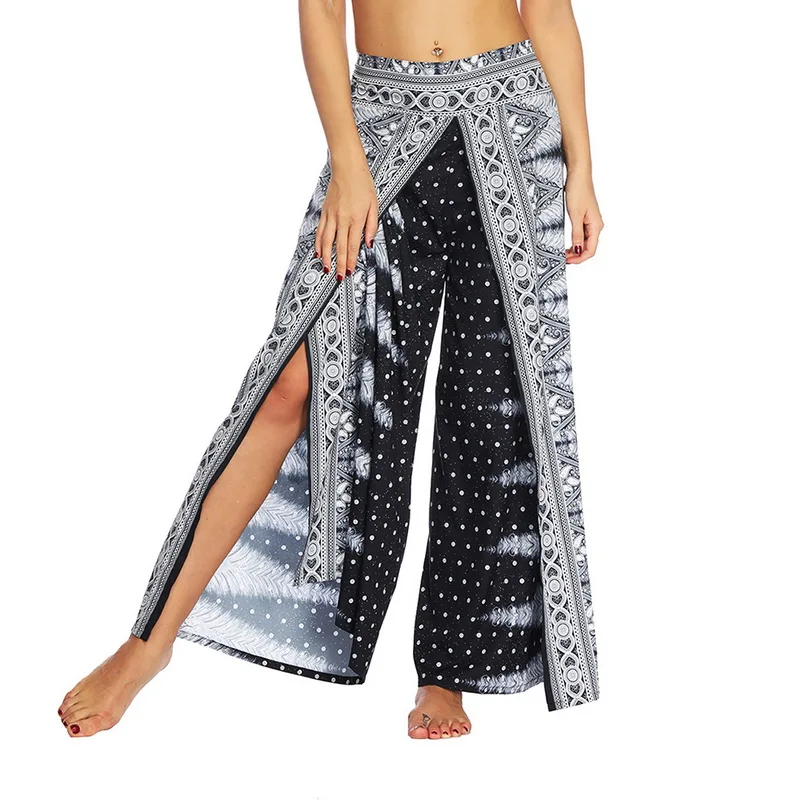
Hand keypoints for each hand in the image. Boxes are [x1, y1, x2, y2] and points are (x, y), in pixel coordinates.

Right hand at [314, 154, 378, 280]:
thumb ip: (372, 226)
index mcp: (356, 219)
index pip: (352, 245)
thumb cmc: (363, 185)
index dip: (350, 261)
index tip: (349, 271)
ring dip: (326, 257)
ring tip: (326, 268)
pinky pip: (320, 231)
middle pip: (339, 247)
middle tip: (338, 277)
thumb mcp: (375, 205)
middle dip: (339, 264)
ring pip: (327, 241)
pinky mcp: (325, 212)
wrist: (347, 168)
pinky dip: (319, 243)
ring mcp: (332, 216)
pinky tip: (318, 252)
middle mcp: (342, 219)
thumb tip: (368, 243)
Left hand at [565, 171, 603, 264]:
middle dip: (577, 256)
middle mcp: (596, 225)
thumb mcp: (575, 215)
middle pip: (588, 248)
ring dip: (576, 250)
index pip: (591, 250)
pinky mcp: (586, 218)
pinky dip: (575, 241)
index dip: (579, 259)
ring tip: (564, 253)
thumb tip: (578, 250)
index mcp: (596, 226)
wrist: (579, 175)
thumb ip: (577, 234)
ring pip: (585, 242)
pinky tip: (568, 243)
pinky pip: (582, 235)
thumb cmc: (579, 190)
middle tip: (563, 259)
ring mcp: (591, 222)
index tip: (568, 261)